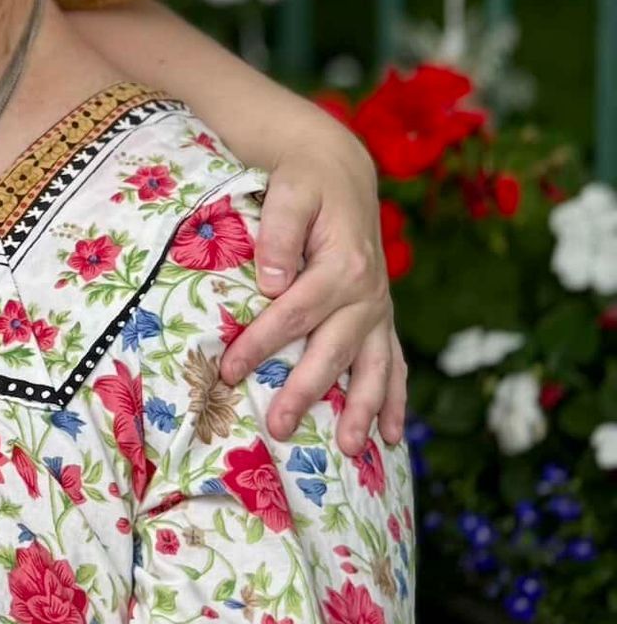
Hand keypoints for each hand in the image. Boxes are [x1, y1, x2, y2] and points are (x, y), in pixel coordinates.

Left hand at [222, 130, 403, 455]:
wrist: (340, 172)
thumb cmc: (305, 183)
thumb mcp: (288, 193)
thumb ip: (278, 234)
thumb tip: (270, 283)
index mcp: (342, 265)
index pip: (295, 314)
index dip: (262, 344)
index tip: (230, 372)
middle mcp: (367, 294)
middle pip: (332, 351)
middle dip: (305, 392)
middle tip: (279, 429)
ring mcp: (378, 309)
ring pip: (372, 367)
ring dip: (362, 410)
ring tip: (350, 451)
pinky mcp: (380, 317)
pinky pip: (392, 363)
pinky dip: (394, 399)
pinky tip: (391, 437)